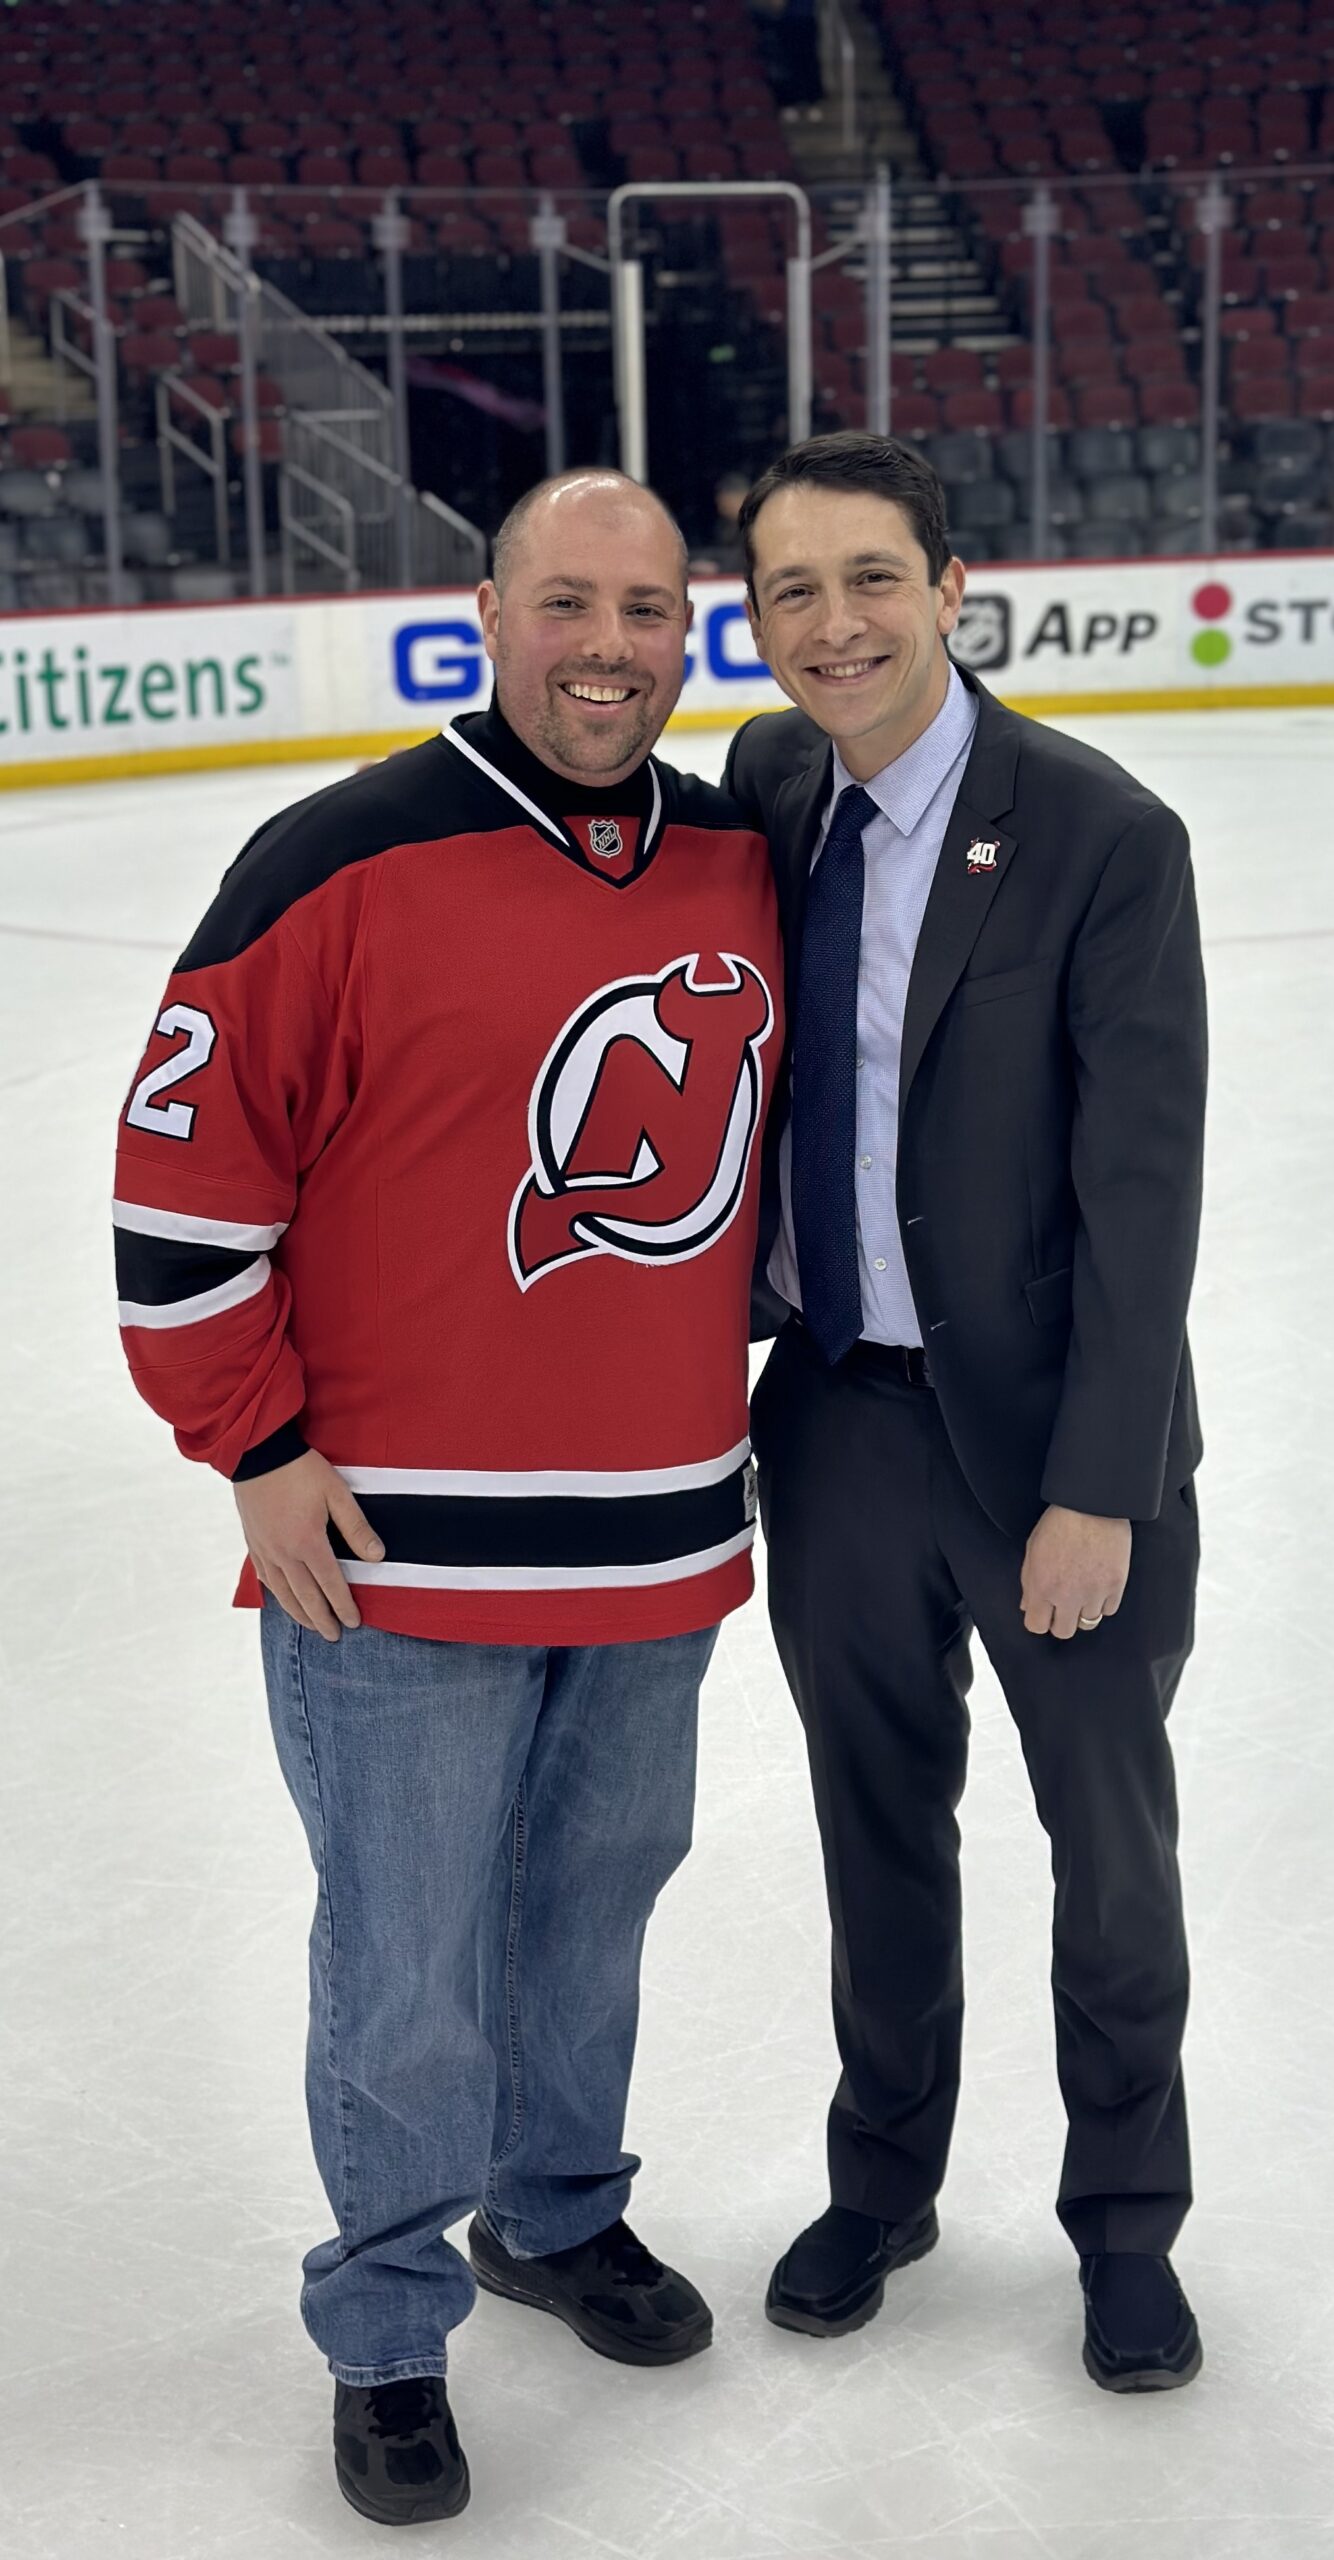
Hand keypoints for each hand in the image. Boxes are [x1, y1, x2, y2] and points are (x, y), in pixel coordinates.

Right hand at [235, 1449, 384, 1640]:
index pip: (330, 1584)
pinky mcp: (253, 1543)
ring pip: (283, 1593)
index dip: (343, 1606)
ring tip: (312, 1626)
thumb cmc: (301, 1470)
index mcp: (307, 1542)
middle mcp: (284, 1553)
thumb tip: (377, 1557)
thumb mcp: (336, 1493)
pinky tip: (284, 1600)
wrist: (257, 1453)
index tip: (354, 1622)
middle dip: (322, 1619)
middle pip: (306, 1596)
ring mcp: (265, 1550)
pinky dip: (278, 1595)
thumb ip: (357, 1527)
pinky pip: (265, 1579)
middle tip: (334, 1635)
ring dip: (299, 1613)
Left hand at [1019, 1505, 1130, 1640]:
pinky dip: (1104, 1601)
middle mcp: (1066, 1595)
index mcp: (1042, 1586)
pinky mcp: (1115, 1586)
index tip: (1044, 1611)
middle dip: (1061, 1620)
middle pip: (1063, 1631)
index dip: (1040, 1619)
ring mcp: (1093, 1593)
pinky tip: (1098, 1584)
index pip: (1036, 1626)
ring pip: (1088, 1622)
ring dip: (1084, 1610)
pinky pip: (1109, 1609)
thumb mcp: (1033, 1549)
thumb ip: (1029, 1582)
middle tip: (1064, 1603)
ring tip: (1083, 1589)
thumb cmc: (1060, 1522)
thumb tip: (1028, 1606)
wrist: (1092, 1505)